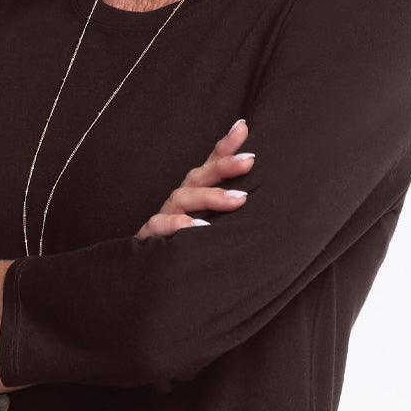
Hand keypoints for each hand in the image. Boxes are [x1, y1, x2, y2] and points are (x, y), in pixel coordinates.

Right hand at [135, 119, 253, 238]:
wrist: (149, 284)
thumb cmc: (187, 250)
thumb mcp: (213, 228)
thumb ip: (230, 206)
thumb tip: (261, 187)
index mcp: (194, 196)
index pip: (210, 166)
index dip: (225, 147)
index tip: (243, 126)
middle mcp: (178, 202)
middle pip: (197, 176)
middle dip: (223, 166)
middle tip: (250, 160)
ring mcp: (163, 218)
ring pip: (182, 198)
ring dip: (210, 197)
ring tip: (239, 201)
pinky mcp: (150, 238)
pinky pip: (161, 226)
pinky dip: (180, 225)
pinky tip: (200, 228)